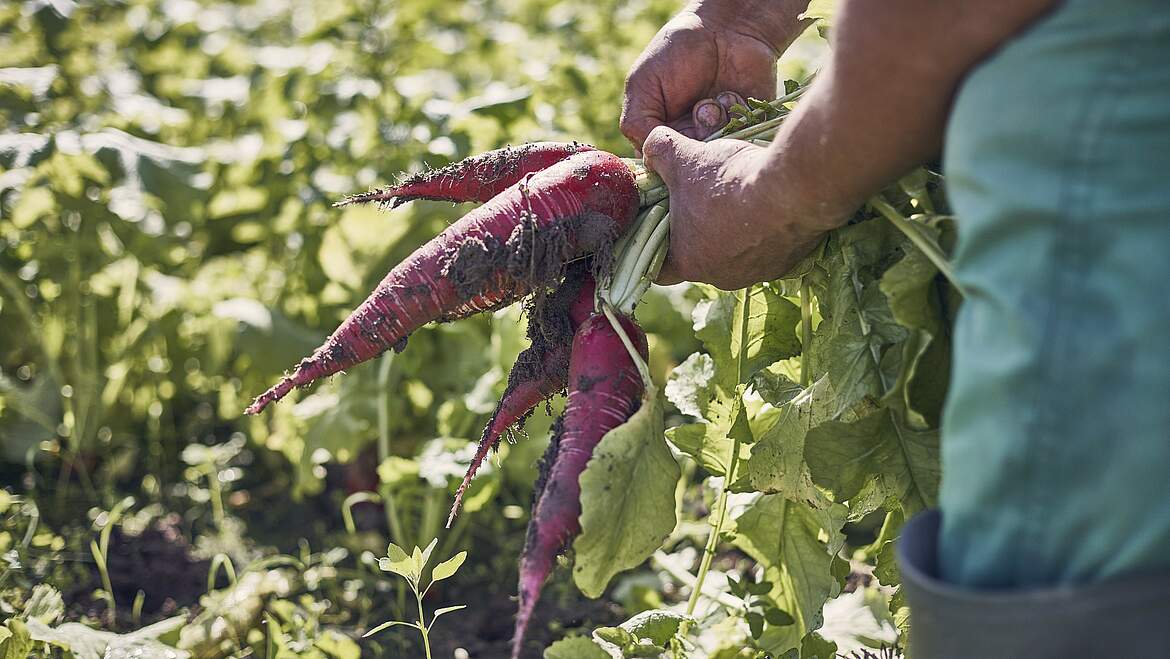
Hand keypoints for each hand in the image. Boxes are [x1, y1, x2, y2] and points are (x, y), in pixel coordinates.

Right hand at [620, 2, 809, 149]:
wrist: (726, 28)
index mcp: (663, 133)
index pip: (658, 163)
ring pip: (715, 154)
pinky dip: (735, 116)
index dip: (664, 154)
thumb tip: (646, 158)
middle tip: (697, 107)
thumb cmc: (678, 51)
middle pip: (688, 163)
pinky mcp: (749, 128)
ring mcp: (720, 135)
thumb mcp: (644, 84)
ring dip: (714, 124)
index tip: (670, 136)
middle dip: (692, 137)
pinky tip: (732, 94)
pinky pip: (743, 140)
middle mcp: (691, 140)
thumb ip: (636, 123)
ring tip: (715, 98)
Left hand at [643, 127, 830, 289]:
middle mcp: (719, 277)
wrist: (792, 190)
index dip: (655, 245)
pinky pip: (766, 249)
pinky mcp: (784, 264)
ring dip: (732, 230)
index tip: (658, 224)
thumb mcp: (685, 157)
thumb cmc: (729, 180)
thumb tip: (650, 147)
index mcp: (687, 262)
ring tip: (736, 197)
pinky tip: (765, 204)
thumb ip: (659, 152)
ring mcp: (754, 273)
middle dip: (696, 231)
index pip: (658, 267)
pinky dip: (763, 230)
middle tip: (700, 201)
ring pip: (734, 253)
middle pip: (698, 257)